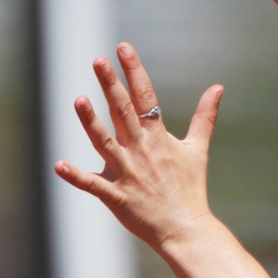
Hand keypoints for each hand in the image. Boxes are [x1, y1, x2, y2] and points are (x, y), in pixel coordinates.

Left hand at [54, 42, 222, 252]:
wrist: (187, 230)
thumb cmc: (190, 189)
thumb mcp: (199, 149)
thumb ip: (205, 116)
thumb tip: (218, 87)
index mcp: (159, 139)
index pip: (145, 98)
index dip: (134, 71)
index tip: (123, 48)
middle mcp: (142, 152)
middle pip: (123, 113)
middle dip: (111, 86)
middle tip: (98, 60)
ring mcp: (128, 174)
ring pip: (105, 143)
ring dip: (91, 123)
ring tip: (78, 100)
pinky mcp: (117, 197)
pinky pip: (93, 185)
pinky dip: (76, 176)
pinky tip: (59, 164)